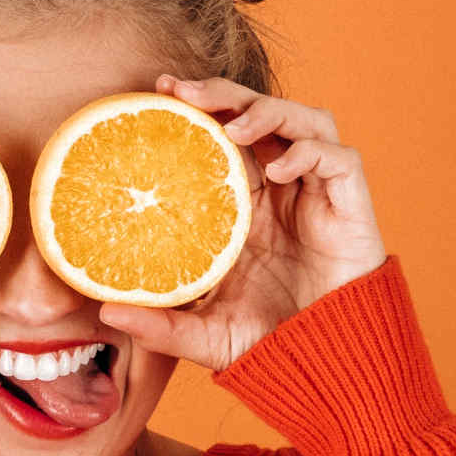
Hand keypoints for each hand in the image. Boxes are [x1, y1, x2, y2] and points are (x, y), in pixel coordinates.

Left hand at [98, 75, 388, 371]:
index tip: (159, 91)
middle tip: (183, 92)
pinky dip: (309, 152)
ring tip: (232, 127)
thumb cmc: (268, 343)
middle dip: (225, 93)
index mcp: (245, 205)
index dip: (199, 107)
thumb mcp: (203, 333)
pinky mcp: (351, 207)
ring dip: (269, 111)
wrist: (324, 365)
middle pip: (259, 114)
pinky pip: (339, 159)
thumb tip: (104, 311)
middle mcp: (282, 189)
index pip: (224, 136)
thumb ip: (159, 324)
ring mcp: (317, 194)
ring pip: (304, 120)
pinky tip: (279, 170)